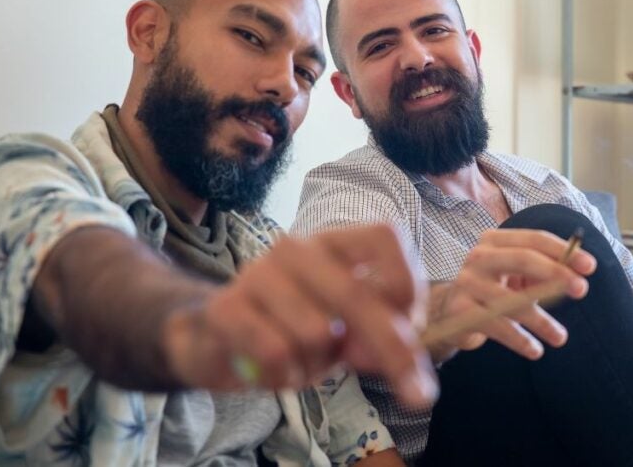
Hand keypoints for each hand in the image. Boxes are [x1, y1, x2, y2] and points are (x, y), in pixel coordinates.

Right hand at [162, 224, 436, 407]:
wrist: (214, 340)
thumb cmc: (293, 329)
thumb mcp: (348, 331)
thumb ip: (378, 335)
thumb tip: (396, 350)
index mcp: (334, 243)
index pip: (385, 236)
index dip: (407, 282)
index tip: (412, 326)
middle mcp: (298, 248)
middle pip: (357, 294)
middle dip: (393, 350)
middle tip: (418, 396)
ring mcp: (258, 273)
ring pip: (317, 332)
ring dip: (318, 364)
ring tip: (301, 360)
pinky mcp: (225, 307)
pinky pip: (276, 353)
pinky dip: (285, 375)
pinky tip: (273, 369)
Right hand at [426, 229, 595, 361]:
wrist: (448, 312)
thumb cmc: (493, 289)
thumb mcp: (517, 276)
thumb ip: (545, 271)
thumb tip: (579, 273)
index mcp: (495, 241)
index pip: (533, 239)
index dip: (563, 251)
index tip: (589, 266)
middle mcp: (479, 257)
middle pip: (523, 259)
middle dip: (555, 274)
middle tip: (581, 290)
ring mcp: (467, 282)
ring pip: (512, 300)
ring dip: (541, 320)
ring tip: (560, 337)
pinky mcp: (460, 311)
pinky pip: (497, 326)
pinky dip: (520, 340)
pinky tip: (535, 350)